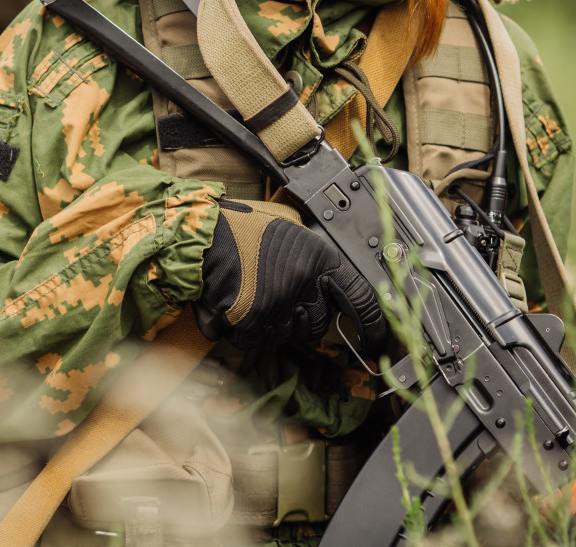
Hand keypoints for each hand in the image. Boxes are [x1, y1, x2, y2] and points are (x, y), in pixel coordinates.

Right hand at [195, 199, 388, 356]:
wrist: (199, 233)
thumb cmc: (241, 230)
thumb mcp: (290, 236)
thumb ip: (313, 266)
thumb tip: (332, 298)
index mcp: (320, 259)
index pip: (362, 300)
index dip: (373, 328)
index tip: (376, 345)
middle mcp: (304, 283)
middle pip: (316, 325)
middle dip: (299, 319)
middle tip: (275, 297)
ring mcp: (279, 305)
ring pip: (284, 336)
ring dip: (269, 324)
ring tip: (249, 295)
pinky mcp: (253, 321)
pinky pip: (255, 341)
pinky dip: (242, 330)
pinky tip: (232, 307)